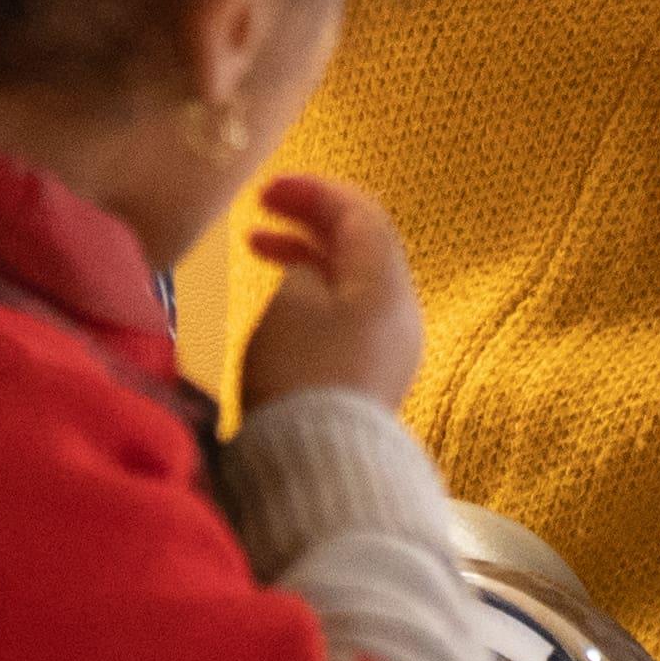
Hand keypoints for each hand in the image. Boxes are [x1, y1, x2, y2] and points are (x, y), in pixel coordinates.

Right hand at [236, 174, 424, 413]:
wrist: (316, 470)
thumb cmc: (300, 376)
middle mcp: (401, 315)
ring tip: (258, 254)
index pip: (362, 216)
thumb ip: (299, 272)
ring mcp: (390, 352)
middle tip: (258, 219)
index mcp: (388, 287)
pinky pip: (346, 321)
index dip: (314, 194)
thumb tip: (304, 276)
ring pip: (351, 287)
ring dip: (306, 263)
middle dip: (309, 227)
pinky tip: (277, 307)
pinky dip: (312, 300)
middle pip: (362, 250)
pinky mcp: (370, 383)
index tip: (266, 190)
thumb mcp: (290, 307)